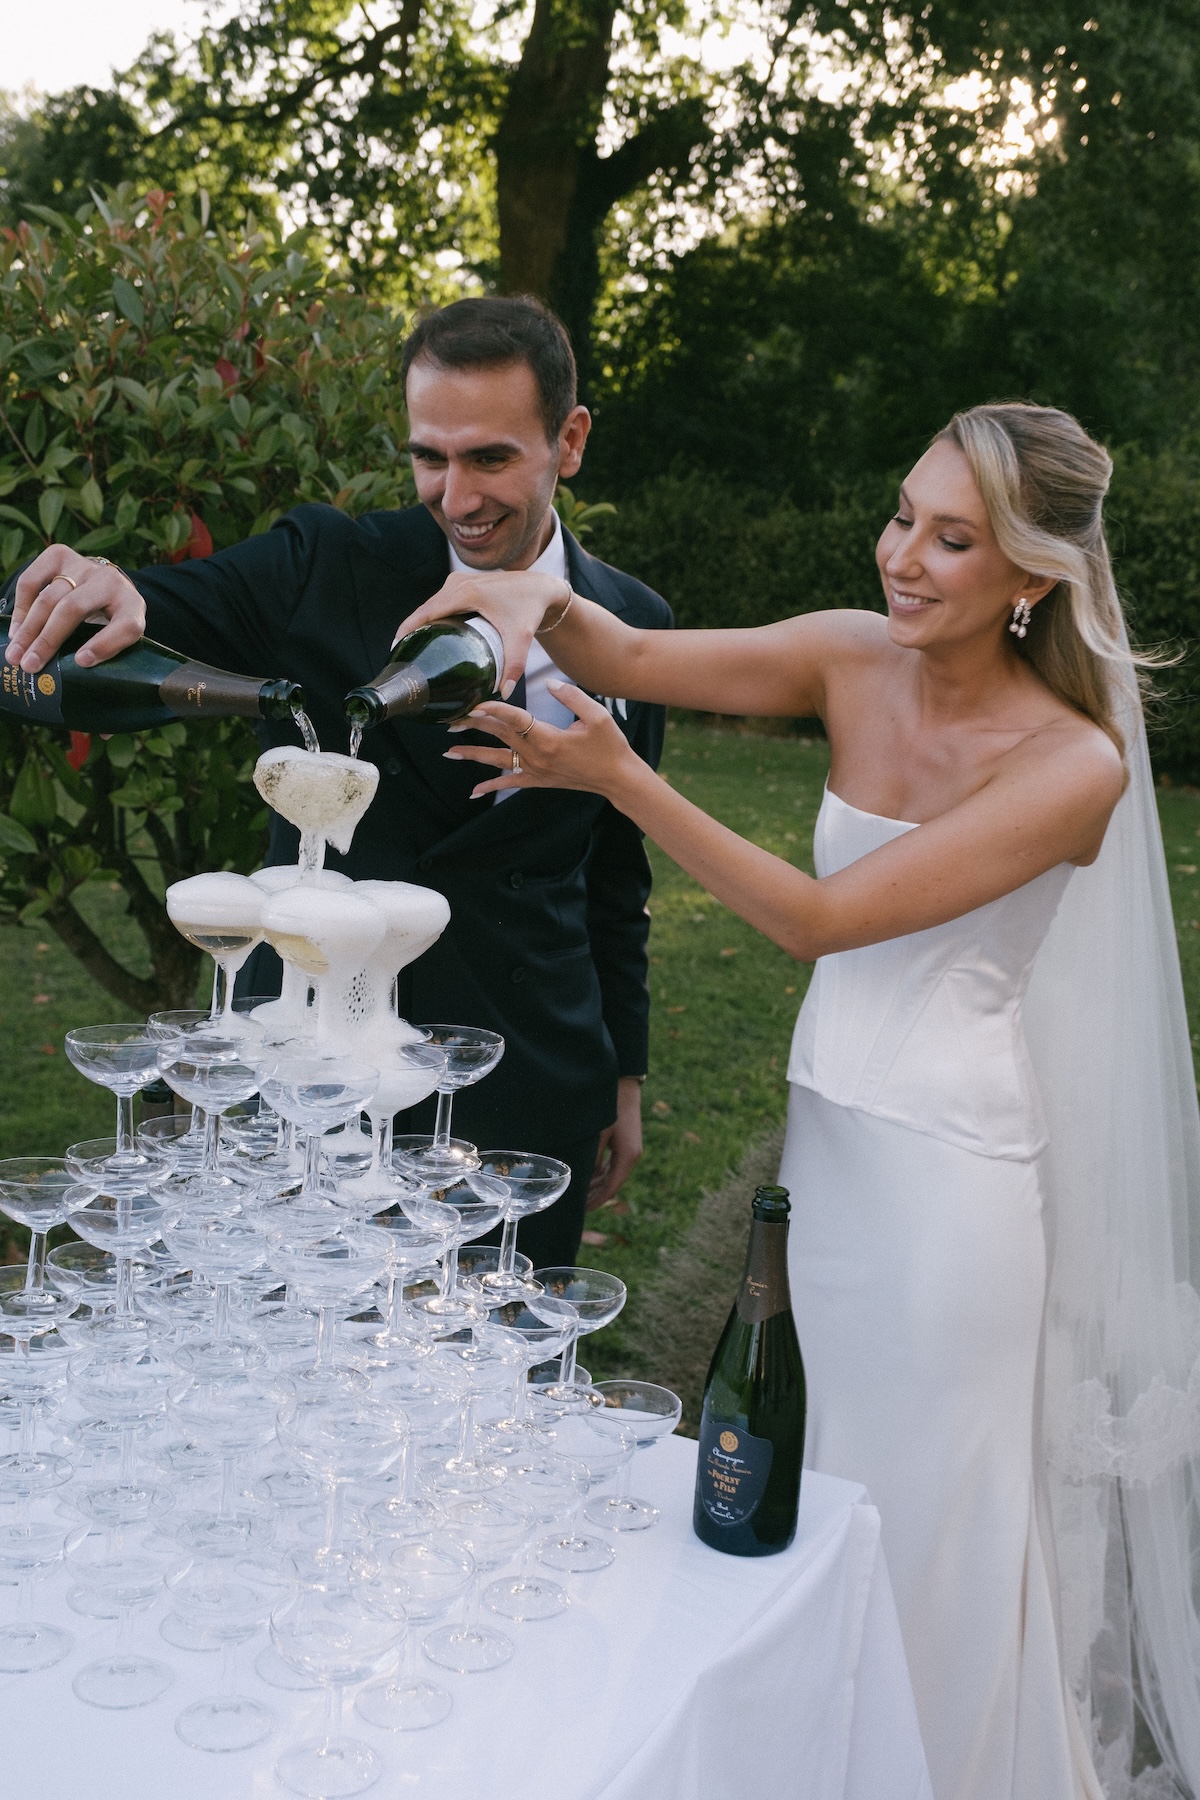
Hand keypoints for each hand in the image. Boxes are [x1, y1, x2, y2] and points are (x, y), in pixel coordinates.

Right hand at [7, 547, 143, 671]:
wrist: (104, 585)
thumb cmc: (109, 621)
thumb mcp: (117, 637)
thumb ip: (106, 650)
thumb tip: (75, 669)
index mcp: (132, 606)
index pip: (125, 626)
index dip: (104, 644)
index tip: (81, 661)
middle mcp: (110, 582)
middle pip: (74, 608)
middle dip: (48, 639)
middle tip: (30, 665)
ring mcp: (83, 566)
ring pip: (49, 596)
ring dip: (28, 629)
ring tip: (15, 654)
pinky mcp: (60, 556)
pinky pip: (32, 580)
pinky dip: (21, 607)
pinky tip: (16, 631)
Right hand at [393, 568, 570, 697]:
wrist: (541, 588)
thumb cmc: (530, 610)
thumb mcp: (521, 637)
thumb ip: (513, 665)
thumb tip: (503, 693)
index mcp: (464, 592)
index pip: (425, 613)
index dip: (406, 630)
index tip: (394, 650)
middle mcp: (457, 583)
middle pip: (424, 611)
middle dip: (411, 633)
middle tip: (401, 658)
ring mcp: (458, 581)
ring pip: (431, 607)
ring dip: (420, 626)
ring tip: (411, 651)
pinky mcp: (462, 584)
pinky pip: (440, 603)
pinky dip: (432, 619)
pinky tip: (428, 638)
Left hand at [444, 679, 639, 800]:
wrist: (617, 778)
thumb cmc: (610, 746)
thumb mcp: (597, 716)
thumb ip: (571, 695)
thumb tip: (548, 682)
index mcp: (550, 739)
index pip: (516, 720)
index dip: (495, 709)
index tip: (476, 702)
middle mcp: (537, 756)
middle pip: (500, 736)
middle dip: (474, 726)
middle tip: (451, 718)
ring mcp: (535, 770)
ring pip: (497, 760)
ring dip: (472, 754)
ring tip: (448, 751)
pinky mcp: (538, 780)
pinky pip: (510, 783)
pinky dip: (490, 786)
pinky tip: (473, 791)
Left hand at [589, 1076, 643, 1208]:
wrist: (624, 1084)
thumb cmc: (610, 1107)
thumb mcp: (597, 1134)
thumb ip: (591, 1158)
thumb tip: (582, 1178)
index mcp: (628, 1156)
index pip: (612, 1187)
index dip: (597, 1201)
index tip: (583, 1211)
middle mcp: (632, 1155)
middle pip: (613, 1183)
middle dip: (596, 1195)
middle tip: (577, 1207)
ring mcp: (630, 1148)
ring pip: (612, 1173)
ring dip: (598, 1184)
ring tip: (580, 1194)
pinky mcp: (625, 1141)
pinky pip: (613, 1163)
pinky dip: (601, 1172)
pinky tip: (588, 1175)